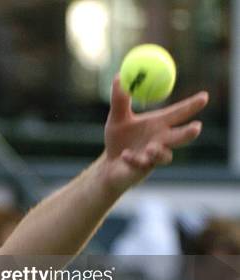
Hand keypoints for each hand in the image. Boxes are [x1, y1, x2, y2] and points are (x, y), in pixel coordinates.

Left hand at [102, 75, 208, 192]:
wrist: (109, 165)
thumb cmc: (118, 140)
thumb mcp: (116, 118)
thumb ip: (119, 99)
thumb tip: (119, 76)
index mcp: (158, 125)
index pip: (179, 114)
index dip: (192, 106)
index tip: (204, 96)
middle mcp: (161, 141)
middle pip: (180, 137)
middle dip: (189, 133)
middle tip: (197, 127)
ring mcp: (154, 157)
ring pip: (165, 156)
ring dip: (159, 151)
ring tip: (151, 148)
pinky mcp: (142, 170)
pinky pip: (141, 164)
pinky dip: (133, 158)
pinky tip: (125, 155)